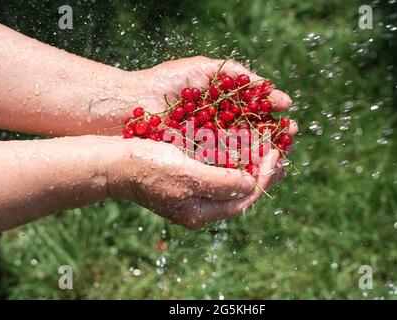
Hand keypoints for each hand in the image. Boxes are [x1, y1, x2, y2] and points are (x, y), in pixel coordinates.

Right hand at [104, 137, 283, 228]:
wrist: (113, 161)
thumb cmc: (148, 166)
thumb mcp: (187, 176)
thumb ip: (222, 183)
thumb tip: (251, 183)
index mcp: (201, 212)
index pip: (245, 198)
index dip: (264, 176)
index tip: (276, 152)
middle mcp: (201, 206)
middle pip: (242, 191)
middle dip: (264, 171)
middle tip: (283, 150)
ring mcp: (194, 192)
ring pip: (233, 180)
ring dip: (252, 163)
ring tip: (270, 147)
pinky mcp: (187, 177)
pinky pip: (219, 171)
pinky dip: (235, 158)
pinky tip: (243, 145)